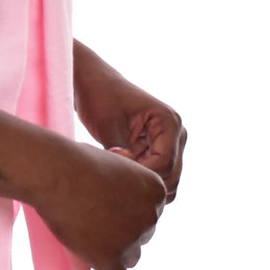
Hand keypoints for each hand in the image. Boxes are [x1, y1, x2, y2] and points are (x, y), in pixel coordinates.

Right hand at [31, 141, 168, 269]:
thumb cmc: (76, 162)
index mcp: (155, 191)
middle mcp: (150, 216)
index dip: (129, 216)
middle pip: (142, 236)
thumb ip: (124, 184)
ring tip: (89, 245)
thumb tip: (117, 202)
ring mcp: (131, 238)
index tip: (108, 214)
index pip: (150, 214)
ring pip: (131, 258)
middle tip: (94, 226)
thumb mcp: (114, 164)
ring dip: (115, 254)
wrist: (56, 173)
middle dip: (122, 234)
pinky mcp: (110, 257)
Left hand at [72, 45, 186, 205]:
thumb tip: (132, 179)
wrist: (93, 84)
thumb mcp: (108, 125)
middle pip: (171, 176)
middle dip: (143, 182)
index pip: (165, 163)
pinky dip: (141, 182)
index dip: (140, 172)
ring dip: (143, 185)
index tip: (113, 162)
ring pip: (167, 182)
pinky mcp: (158, 152)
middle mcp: (176, 134)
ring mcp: (170, 144)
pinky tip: (119, 175)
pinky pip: (157, 178)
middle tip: (113, 173)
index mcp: (169, 122)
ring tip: (116, 174)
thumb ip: (123, 153)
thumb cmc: (99, 97)